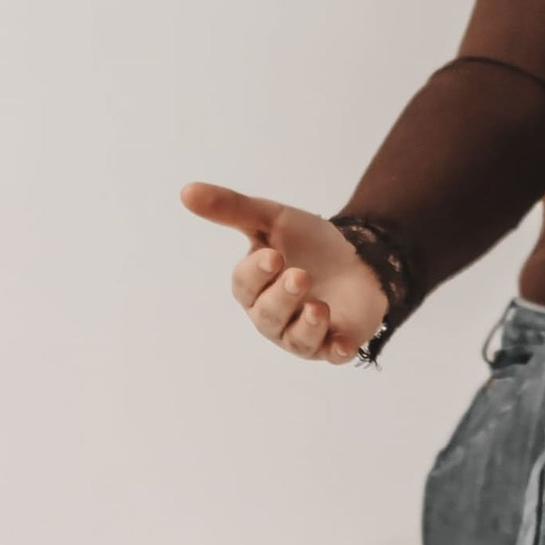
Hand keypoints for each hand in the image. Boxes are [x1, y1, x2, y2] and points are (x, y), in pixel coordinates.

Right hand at [181, 182, 386, 366]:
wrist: (359, 255)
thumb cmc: (306, 243)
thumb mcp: (271, 219)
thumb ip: (231, 209)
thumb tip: (185, 190)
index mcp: (255, 288)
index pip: (245, 285)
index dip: (256, 273)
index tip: (272, 255)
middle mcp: (274, 316)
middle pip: (268, 315)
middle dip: (282, 297)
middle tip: (299, 275)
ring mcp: (305, 333)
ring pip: (298, 340)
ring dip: (307, 326)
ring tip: (319, 308)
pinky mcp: (336, 343)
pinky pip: (333, 354)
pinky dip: (337, 351)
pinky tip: (343, 345)